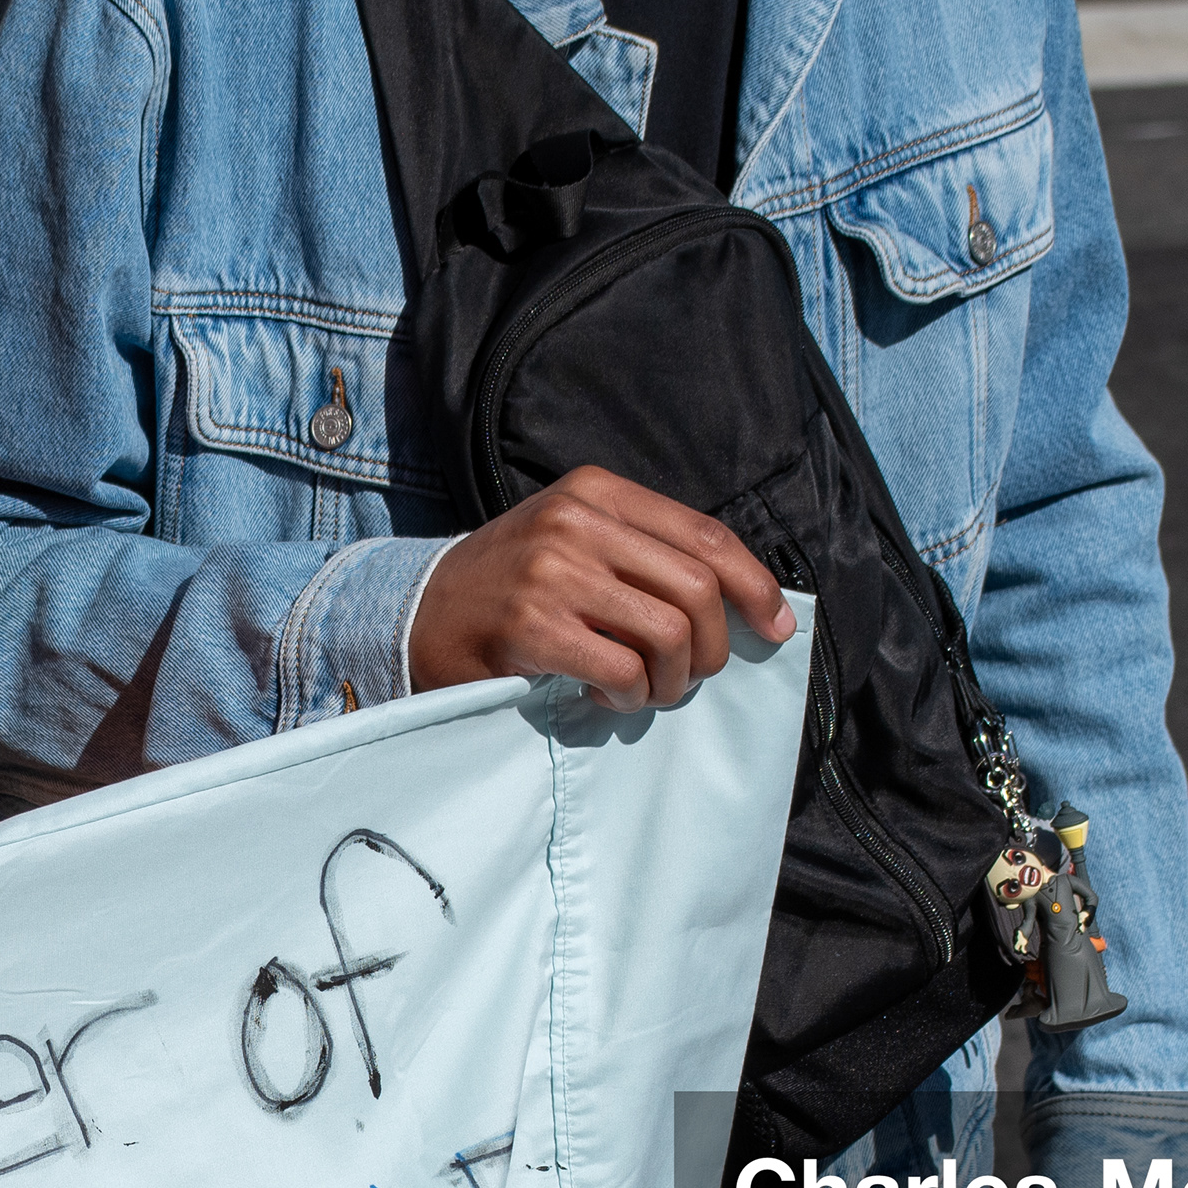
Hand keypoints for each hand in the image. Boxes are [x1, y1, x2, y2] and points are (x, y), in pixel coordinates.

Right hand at [405, 465, 795, 711]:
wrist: (412, 615)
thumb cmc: (508, 590)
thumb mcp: (573, 542)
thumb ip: (642, 555)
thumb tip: (740, 601)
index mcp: (596, 492)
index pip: (705, 536)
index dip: (754, 586)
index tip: (775, 627)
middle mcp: (576, 521)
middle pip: (698, 588)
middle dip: (711, 647)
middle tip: (691, 677)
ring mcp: (552, 572)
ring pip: (668, 633)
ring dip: (669, 680)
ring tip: (643, 690)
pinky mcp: (531, 627)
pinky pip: (621, 670)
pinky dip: (628, 695)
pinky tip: (604, 696)